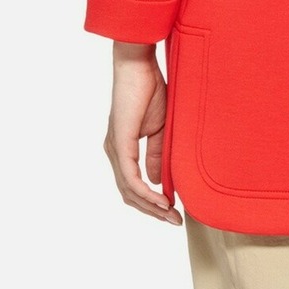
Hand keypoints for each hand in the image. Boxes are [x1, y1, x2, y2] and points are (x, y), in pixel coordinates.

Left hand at [104, 42, 182, 224]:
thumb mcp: (160, 129)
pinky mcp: (120, 143)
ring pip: (129, 190)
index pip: (133, 185)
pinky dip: (146, 193)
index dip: (151, 203)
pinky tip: (161, 201)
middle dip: (152, 211)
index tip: (173, 213)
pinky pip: (130, 177)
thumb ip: (157, 155)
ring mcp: (114, 149)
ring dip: (151, 206)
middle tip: (175, 221)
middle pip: (129, 194)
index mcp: (122, 148)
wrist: (140, 66)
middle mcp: (114, 152)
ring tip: (171, 215)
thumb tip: (156, 181)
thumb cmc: (150, 90)